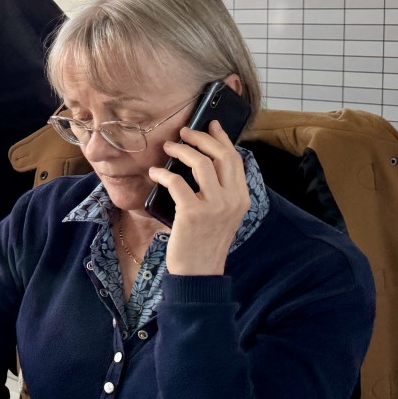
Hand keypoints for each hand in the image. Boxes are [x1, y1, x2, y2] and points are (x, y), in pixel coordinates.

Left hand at [147, 121, 250, 276]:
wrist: (199, 274)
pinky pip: (176, 182)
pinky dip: (163, 173)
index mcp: (242, 198)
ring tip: (168, 148)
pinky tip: (155, 173)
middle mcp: (232, 200)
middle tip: (184, 132)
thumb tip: (200, 161)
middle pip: (220, 155)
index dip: (222, 138)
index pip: (235, 159)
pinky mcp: (192, 214)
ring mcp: (214, 207)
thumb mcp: (221, 216)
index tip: (212, 124)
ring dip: (181, 150)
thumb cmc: (204, 242)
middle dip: (201, 137)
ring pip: (200, 163)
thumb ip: (219, 192)